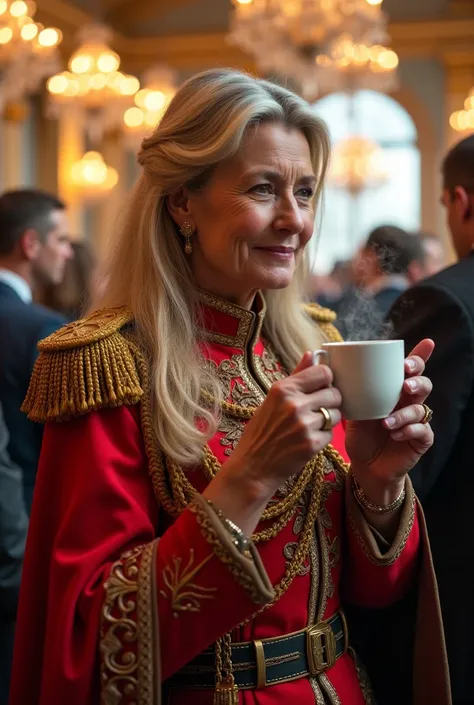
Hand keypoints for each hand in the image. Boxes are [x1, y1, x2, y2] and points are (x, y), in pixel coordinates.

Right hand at [222, 351, 341, 498]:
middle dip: (330, 402)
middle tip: (317, 410)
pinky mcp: (311, 444)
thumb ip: (296, 376)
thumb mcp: (272, 399)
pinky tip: (308, 440)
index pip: (323, 373)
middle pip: (334, 393)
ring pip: (335, 414)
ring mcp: (303, 425)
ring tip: (310, 427)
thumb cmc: (261, 432)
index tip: (322, 388)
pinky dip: (324, 437)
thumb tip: (312, 353)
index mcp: (283, 388)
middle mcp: (293, 404)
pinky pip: (331, 434)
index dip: (327, 380)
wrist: (252, 468)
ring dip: (328, 420)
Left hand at [345, 339, 433, 500]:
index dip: (420, 355)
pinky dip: (408, 430)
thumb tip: (327, 366)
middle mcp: (408, 402)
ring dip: (405, 412)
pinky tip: (394, 434)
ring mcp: (416, 421)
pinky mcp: (420, 440)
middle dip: (417, 379)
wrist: (365, 466)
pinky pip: (423, 430)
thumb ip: (349, 391)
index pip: (410, 369)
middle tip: (405, 383)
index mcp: (394, 391)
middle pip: (423, 383)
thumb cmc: (359, 435)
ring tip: (386, 421)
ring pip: (422, 408)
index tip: (426, 344)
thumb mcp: (352, 410)